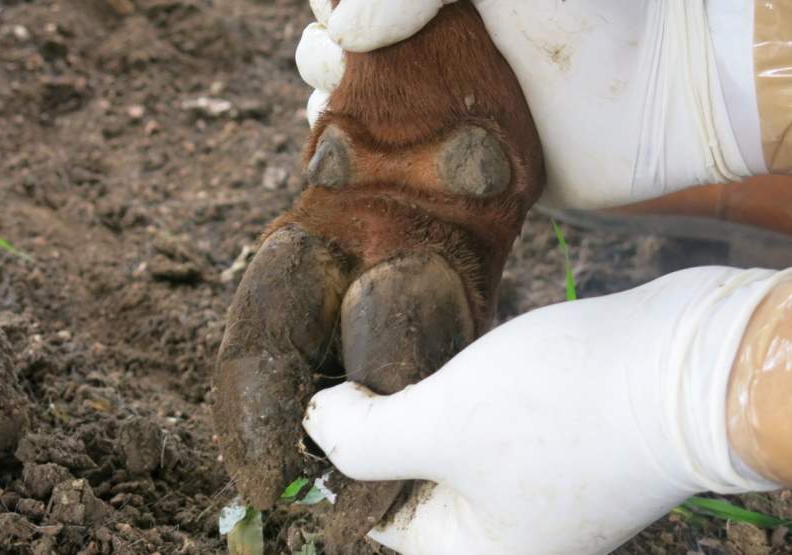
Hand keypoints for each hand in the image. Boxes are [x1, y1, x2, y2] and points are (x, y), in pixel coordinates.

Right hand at [298, 0, 763, 209]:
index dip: (336, 0)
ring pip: (341, 94)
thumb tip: (347, 32)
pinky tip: (355, 142)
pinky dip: (345, 146)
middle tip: (357, 56)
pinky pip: (371, 151)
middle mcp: (431, 39)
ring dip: (329, 94)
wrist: (660, 97)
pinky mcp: (443, 155)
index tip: (348, 10)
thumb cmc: (594, 11)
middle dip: (328, 45)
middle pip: (336, 38)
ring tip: (352, 97)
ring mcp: (434, 98)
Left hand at [304, 266, 786, 554]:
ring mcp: (542, 490)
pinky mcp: (563, 446)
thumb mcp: (442, 423)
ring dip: (423, 406)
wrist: (691, 365)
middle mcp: (511, 533)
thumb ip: (365, 440)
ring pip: (452, 450)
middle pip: (415, 486)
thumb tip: (319, 424)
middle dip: (383, 430)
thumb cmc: (563, 407)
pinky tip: (449, 356)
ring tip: (397, 359)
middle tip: (355, 372)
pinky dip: (464, 397)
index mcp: (476, 552)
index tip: (325, 404)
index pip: (379, 523)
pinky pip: (490, 429)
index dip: (344, 463)